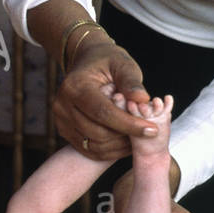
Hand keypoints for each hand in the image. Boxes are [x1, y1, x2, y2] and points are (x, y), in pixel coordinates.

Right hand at [55, 42, 155, 159]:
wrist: (87, 63)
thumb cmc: (107, 62)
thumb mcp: (122, 64)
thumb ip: (131, 81)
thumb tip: (143, 99)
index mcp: (75, 86)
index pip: (103, 112)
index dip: (129, 124)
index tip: (152, 129)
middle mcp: (62, 105)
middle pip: (98, 132)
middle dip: (126, 135)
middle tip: (148, 131)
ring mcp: (61, 120)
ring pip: (95, 145)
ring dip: (120, 145)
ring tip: (139, 136)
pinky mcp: (65, 131)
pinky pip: (90, 150)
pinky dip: (111, 151)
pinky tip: (127, 142)